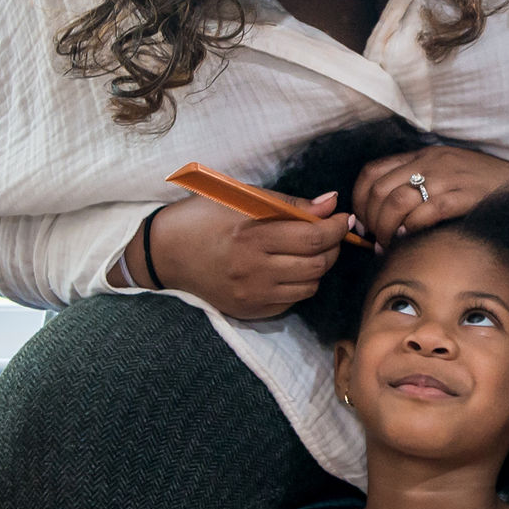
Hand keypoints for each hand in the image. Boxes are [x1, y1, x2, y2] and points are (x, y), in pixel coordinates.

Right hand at [142, 191, 353, 321]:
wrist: (164, 253)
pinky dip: (299, 284)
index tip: (344, 218)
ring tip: (308, 251)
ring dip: (318, 267)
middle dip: (333, 246)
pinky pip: (292, 301)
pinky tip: (287, 269)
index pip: (314, 237)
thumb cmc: (203, 216)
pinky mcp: (249, 310)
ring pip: (310, 285)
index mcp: (251, 235)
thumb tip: (331, 204)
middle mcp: (253, 270)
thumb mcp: (241, 198)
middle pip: (318, 264)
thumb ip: (289, 203)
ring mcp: (251, 294)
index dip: (338, 227)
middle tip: (329, 233)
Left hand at [350, 146, 508, 245]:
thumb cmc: (481, 183)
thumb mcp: (444, 172)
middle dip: (371, 222)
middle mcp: (430, 163)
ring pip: (397, 201)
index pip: (371, 173)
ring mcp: (447, 178)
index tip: (363, 224)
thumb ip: (415, 185)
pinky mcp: (464, 195)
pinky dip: (412, 227)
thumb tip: (383, 216)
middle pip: (379, 191)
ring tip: (391, 245)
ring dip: (387, 229)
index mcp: (422, 156)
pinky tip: (411, 238)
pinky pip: (427, 211)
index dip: (359, 201)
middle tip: (377, 241)